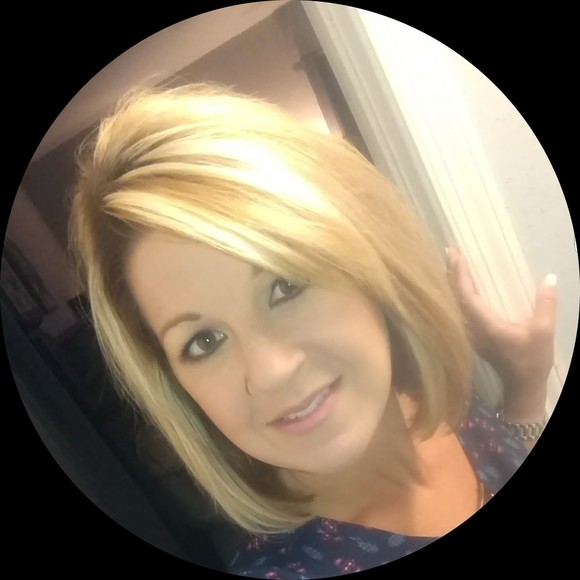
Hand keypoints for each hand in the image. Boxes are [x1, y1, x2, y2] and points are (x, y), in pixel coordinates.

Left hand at [446, 247, 556, 418]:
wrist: (521, 388)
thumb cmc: (531, 361)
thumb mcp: (544, 332)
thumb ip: (546, 304)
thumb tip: (550, 278)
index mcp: (486, 324)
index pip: (467, 296)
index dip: (460, 275)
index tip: (457, 256)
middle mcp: (472, 327)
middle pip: (456, 296)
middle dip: (452, 272)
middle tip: (448, 250)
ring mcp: (470, 332)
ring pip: (456, 303)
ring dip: (453, 282)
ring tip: (451, 263)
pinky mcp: (474, 335)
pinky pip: (461, 310)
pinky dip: (459, 294)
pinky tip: (460, 286)